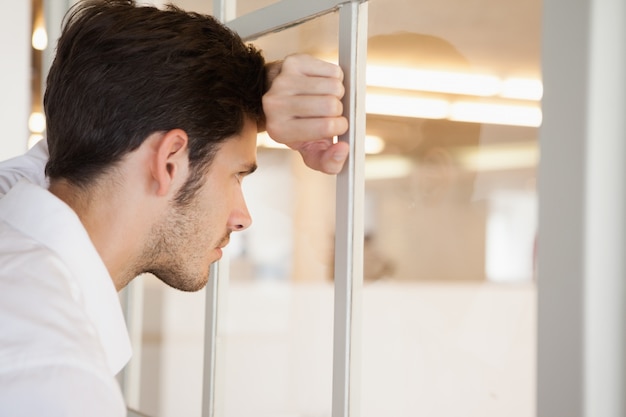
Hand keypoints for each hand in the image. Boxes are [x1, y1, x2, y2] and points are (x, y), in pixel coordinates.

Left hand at [262, 54, 348, 174]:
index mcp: (280, 131)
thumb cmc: (299, 127)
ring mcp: (283, 81)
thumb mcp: (311, 151)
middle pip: (332, 106)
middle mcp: (275, 105)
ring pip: (335, 86)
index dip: (340, 126)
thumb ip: (329, 162)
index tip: (336, 125)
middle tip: (328, 111)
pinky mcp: (293, 62)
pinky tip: (321, 84)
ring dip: (338, 93)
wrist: (278, 97)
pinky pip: (333, 70)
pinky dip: (335, 78)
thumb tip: (343, 149)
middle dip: (339, 110)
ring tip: (325, 97)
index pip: (327, 128)